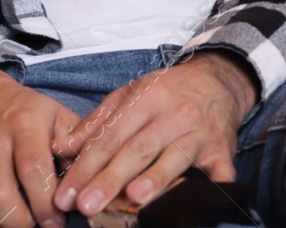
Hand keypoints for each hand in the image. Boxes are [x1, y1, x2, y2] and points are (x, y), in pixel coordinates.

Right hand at [0, 66, 83, 227]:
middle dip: (22, 222)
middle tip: (40, 227)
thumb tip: (90, 180)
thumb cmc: (27, 113)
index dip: (45, 201)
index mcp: (23, 124)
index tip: (57, 221)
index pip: (32, 168)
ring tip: (20, 227)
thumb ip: (76, 145)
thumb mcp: (58, 116)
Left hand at [49, 51, 256, 218]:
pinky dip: (216, 185)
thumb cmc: (168, 91)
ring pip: (175, 157)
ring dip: (155, 179)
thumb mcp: (130, 94)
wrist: (218, 79)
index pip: (110, 137)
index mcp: (146, 99)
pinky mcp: (222, 148)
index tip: (66, 195)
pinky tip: (204, 200)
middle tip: (86, 205)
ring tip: (133, 198)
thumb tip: (62, 149)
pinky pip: (221, 168)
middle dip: (110, 179)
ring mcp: (200, 132)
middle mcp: (174, 114)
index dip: (86, 167)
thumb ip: (96, 123)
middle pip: (139, 150)